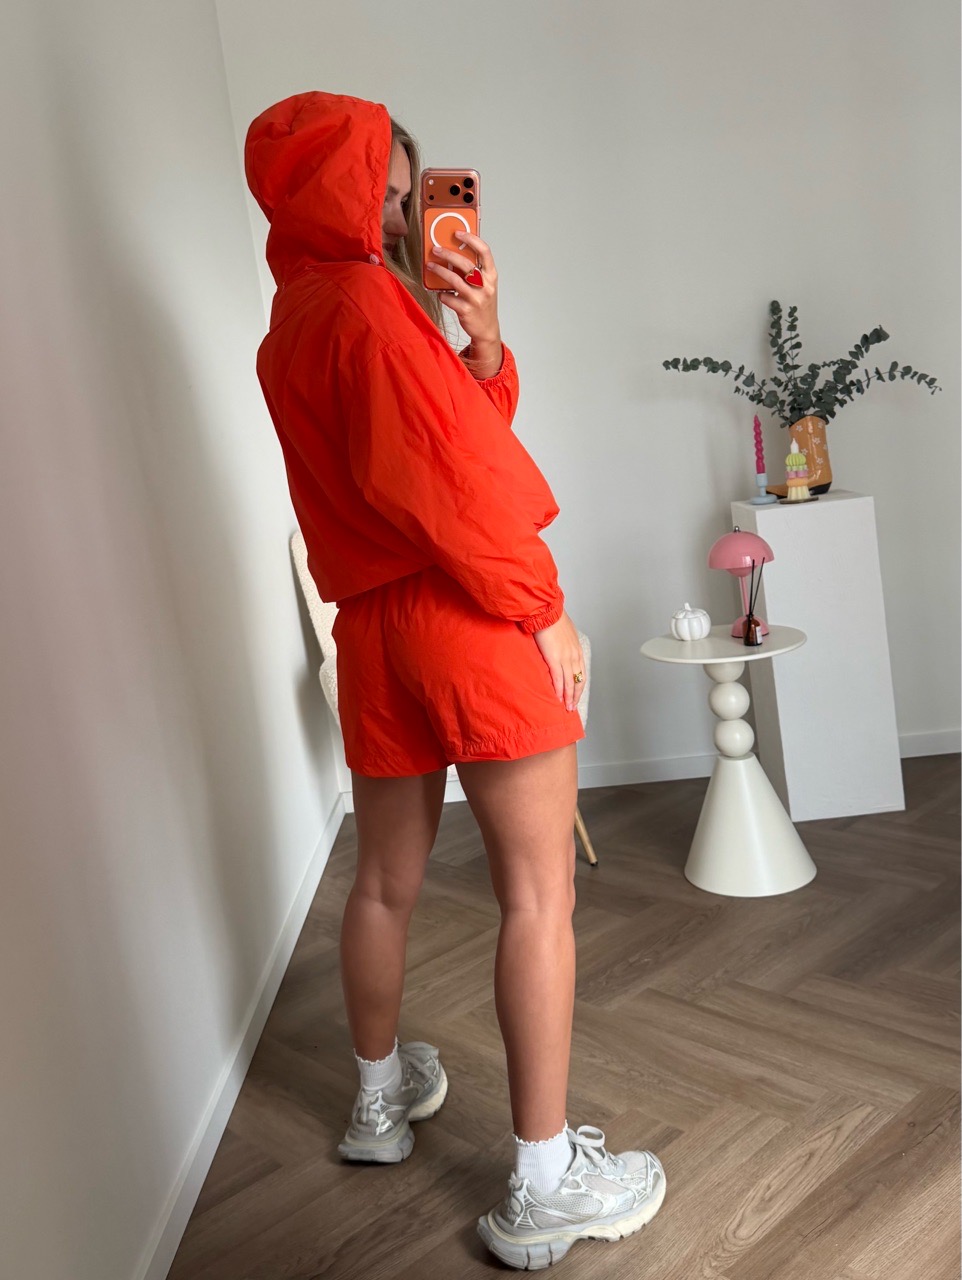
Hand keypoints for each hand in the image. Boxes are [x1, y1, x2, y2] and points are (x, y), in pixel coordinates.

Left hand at [425, 231, 499, 347]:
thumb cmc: (483, 304)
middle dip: (448, 254)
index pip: (484, 251)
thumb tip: (455, 252)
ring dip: (439, 271)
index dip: (471, 239)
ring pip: (454, 280)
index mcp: (491, 276)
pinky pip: (449, 298)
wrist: (487, 329)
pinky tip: (439, 293)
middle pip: (465, 264)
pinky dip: (442, 294)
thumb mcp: (485, 285)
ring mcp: (476, 298)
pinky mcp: (466, 310)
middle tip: (436, 249)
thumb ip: (475, 270)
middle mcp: (486, 286)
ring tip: (430, 265)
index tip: (457, 233)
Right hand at [531, 611, 586, 712]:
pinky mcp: (554, 658)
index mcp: (576, 649)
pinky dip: (558, 690)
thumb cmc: (552, 617)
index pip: (581, 673)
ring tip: (565, 707)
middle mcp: (574, 655)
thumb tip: (559, 647)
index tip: (576, 695)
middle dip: (575, 696)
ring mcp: (565, 658)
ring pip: (570, 683)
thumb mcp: (564, 631)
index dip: (579, 686)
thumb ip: (564, 642)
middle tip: (571, 707)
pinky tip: (557, 698)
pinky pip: (558, 679)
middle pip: (578, 680)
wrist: (546, 611)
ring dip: (568, 697)